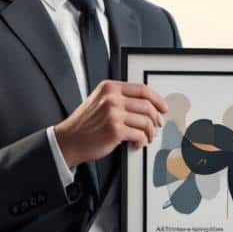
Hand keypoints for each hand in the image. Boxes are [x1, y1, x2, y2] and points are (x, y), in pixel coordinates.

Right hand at [53, 80, 167, 166]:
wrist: (69, 140)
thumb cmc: (85, 124)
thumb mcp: (99, 101)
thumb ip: (119, 98)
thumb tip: (146, 105)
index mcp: (109, 87)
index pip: (142, 89)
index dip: (157, 99)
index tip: (163, 108)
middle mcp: (112, 98)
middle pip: (147, 105)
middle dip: (156, 118)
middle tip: (157, 125)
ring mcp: (113, 113)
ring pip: (146, 121)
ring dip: (150, 133)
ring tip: (146, 138)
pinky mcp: (115, 130)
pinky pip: (139, 135)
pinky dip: (142, 141)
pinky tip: (137, 144)